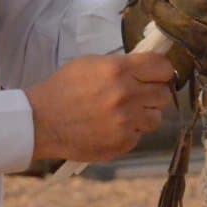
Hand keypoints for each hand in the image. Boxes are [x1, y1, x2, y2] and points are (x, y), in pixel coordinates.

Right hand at [24, 53, 173, 162]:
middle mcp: (126, 95)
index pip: (162, 67)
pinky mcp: (122, 143)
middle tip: (140, 94)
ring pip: (156, 117)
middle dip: (154, 93)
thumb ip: (120, 64)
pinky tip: (111, 127)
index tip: (158, 74)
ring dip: (145, 114)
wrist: (42, 121)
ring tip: (126, 113)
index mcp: (118, 70)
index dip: (162, 70)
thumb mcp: (90, 64)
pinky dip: (130, 131)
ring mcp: (126, 122)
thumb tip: (144, 67)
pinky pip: (139, 135)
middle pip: (164, 94)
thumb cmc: (63, 89)